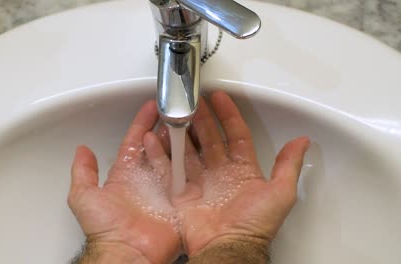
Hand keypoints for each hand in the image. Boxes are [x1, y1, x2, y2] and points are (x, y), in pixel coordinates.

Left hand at [68, 101, 181, 263]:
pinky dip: (191, 160)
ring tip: (185, 121)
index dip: (141, 123)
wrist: (128, 252)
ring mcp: (163, 188)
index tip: (149, 108)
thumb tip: (81, 150)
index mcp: (125, 175)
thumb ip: (83, 172)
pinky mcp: (179, 199)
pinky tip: (196, 145)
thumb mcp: (84, 196)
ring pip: (173, 156)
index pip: (134, 142)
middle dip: (164, 127)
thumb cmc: (107, 230)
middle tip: (173, 111)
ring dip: (178, 138)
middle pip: (157, 146)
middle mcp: (146, 180)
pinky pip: (187, 175)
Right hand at [157, 91, 309, 255]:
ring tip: (175, 114)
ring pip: (189, 149)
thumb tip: (302, 142)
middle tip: (194, 101)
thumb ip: (288, 165)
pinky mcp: (181, 192)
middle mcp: (220, 173)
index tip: (220, 98)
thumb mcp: (280, 193)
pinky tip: (156, 138)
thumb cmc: (253, 226)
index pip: (235, 134)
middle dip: (203, 118)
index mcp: (242, 170)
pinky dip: (161, 154)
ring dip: (182, 131)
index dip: (229, 115)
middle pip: (209, 138)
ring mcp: (200, 182)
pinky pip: (170, 168)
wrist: (226, 247)